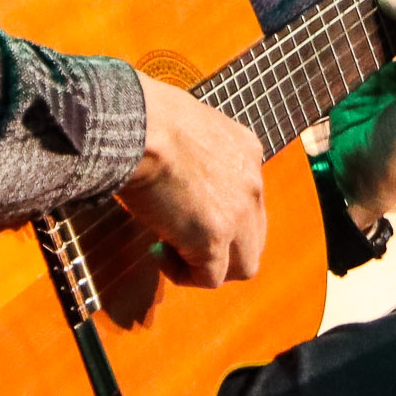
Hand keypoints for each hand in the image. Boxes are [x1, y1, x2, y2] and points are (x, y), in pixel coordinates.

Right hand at [119, 76, 268, 287]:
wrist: (141, 127)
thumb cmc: (147, 117)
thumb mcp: (188, 123)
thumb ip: (195, 149)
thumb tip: (174, 169)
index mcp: (246, 151)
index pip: (247, 196)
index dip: (218, 210)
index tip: (184, 205)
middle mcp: (252, 185)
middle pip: (254, 235)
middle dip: (224, 244)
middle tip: (185, 238)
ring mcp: (238, 216)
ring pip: (244, 264)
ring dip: (211, 265)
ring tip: (174, 252)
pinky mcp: (214, 240)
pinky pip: (210, 278)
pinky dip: (185, 275)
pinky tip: (160, 254)